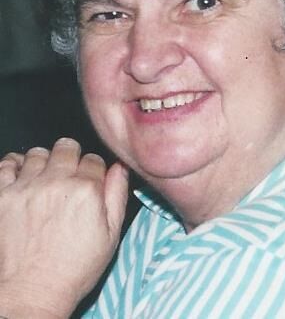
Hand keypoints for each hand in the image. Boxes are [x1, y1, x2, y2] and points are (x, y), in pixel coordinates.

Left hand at [0, 138, 128, 317]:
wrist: (33, 291)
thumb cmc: (74, 267)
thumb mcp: (111, 234)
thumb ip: (118, 195)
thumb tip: (119, 168)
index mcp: (87, 190)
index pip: (94, 158)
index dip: (93, 170)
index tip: (90, 182)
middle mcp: (57, 183)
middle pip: (66, 147)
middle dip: (71, 158)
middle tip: (68, 176)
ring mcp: (27, 188)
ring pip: (38, 153)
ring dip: (44, 163)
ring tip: (45, 179)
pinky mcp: (3, 196)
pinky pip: (7, 164)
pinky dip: (14, 165)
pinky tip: (22, 176)